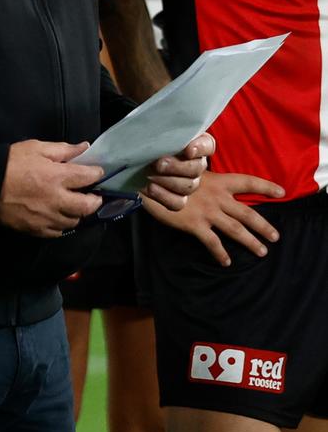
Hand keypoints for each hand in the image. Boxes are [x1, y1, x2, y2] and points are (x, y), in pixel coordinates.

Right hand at [0, 140, 104, 236]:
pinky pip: (57, 232)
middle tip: (93, 195)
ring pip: (73, 222)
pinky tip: (59, 217)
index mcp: (57, 177)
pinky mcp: (36, 229)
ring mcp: (47, 218)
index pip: (88, 177)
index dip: (97, 174)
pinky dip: (62, 225)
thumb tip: (85, 147)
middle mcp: (56, 200)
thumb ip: (63, 149)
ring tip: (75, 206)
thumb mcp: (37, 147)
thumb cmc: (11, 162)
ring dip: (78, 214)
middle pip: (87, 206)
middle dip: (94, 200)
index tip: (98, 172)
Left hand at [141, 132, 213, 210]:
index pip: (207, 145)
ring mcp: (188, 182)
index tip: (188, 150)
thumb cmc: (144, 140)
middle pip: (196, 168)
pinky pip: (178, 202)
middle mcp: (195, 163)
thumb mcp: (152, 130)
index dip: (200, 148)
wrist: (131, 158)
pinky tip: (151, 187)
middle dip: (177, 166)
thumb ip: (163, 130)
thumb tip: (162, 134)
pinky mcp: (176, 198)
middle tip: (159, 163)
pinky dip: (164, 196)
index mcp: (194, 143)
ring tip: (150, 174)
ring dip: (167, 180)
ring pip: (188, 186)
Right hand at [145, 170, 284, 265]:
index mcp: (218, 181)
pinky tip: (227, 262)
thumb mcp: (191, 169)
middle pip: (247, 212)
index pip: (248, 182)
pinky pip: (212, 242)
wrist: (149, 182)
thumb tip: (212, 183)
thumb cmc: (168, 173)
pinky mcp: (194, 225)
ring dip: (250, 241)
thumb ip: (205, 177)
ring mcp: (207, 212)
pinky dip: (220, 253)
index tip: (281, 193)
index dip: (266, 187)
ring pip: (235, 229)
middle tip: (275, 236)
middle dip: (263, 225)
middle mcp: (217, 197)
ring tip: (262, 251)